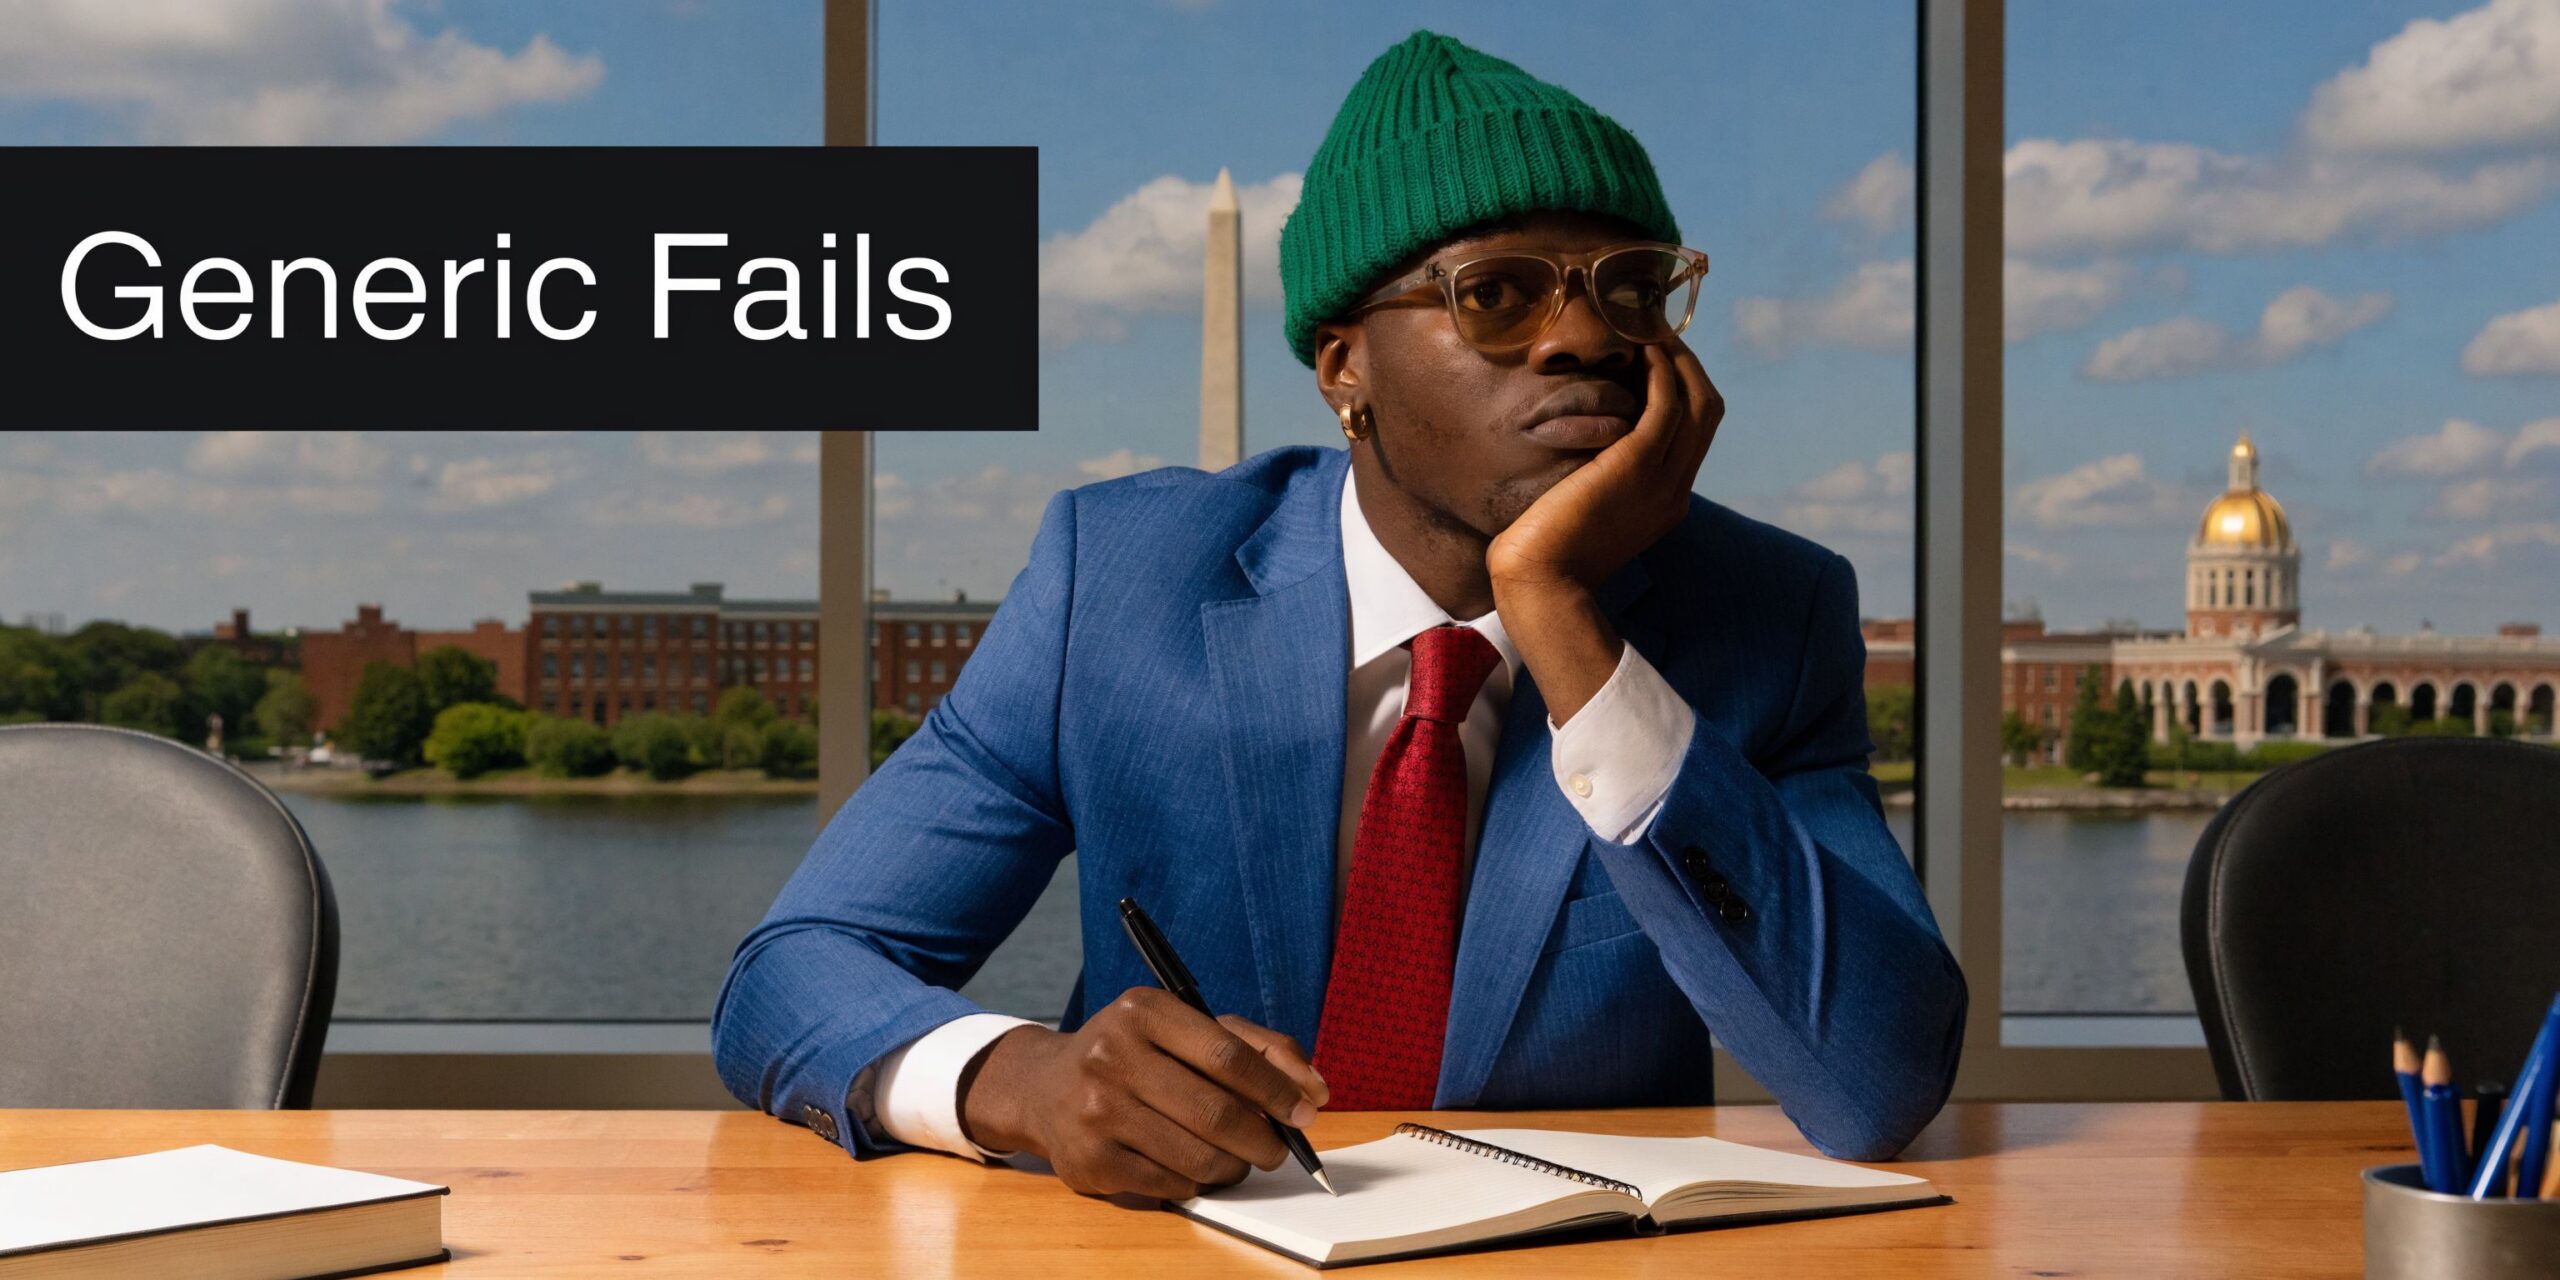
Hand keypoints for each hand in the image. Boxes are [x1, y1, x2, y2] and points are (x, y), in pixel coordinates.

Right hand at [956, 987, 1328, 1199]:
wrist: (1045, 1088)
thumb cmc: (1137, 1054)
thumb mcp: (1190, 1028)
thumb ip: (1259, 1047)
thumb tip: (1314, 1091)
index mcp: (1142, 1010)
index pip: (1227, 1055)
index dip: (1276, 1089)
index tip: (1304, 1111)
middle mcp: (1112, 1055)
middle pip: (1216, 1112)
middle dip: (1262, 1139)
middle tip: (1276, 1149)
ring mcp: (1096, 1111)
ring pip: (1198, 1157)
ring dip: (1233, 1167)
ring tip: (1236, 1159)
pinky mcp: (1090, 1160)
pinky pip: (1170, 1184)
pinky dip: (1196, 1182)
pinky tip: (1191, 1167)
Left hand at [1486, 336, 1722, 594]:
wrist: (1541, 584)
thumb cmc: (1544, 556)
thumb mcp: (1582, 516)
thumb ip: (1595, 485)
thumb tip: (1576, 457)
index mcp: (1665, 502)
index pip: (1693, 434)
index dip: (1682, 391)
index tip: (1657, 360)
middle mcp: (1674, 489)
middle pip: (1706, 412)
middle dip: (1689, 367)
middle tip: (1658, 333)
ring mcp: (1663, 479)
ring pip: (1697, 403)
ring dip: (1678, 360)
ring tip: (1650, 329)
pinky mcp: (1638, 465)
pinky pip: (1667, 405)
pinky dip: (1662, 373)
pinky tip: (1642, 349)